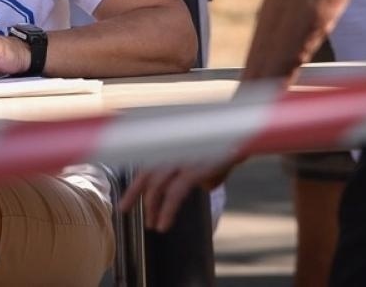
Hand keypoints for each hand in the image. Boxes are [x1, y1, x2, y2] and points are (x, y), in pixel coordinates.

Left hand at [120, 155, 239, 231]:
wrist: (241, 140)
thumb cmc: (224, 150)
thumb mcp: (204, 163)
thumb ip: (194, 174)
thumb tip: (201, 185)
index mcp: (170, 149)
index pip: (145, 168)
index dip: (133, 188)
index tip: (124, 204)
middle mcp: (171, 152)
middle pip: (145, 176)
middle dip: (134, 196)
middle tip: (126, 211)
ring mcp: (181, 160)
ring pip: (156, 187)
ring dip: (153, 209)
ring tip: (154, 225)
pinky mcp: (193, 170)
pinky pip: (174, 194)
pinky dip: (167, 211)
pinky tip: (164, 224)